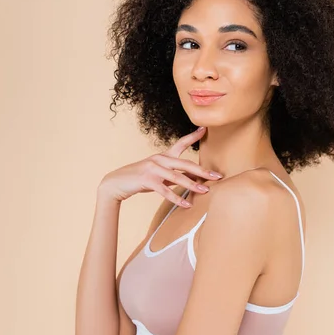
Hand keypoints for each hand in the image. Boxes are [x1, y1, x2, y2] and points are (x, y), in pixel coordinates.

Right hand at [98, 126, 222, 205]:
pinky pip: (165, 190)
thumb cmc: (139, 178)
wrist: (116, 183)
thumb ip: (172, 175)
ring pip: (177, 177)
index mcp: (163, 156)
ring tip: (205, 191)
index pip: (181, 144)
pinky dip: (176, 198)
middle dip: (202, 171)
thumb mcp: (157, 174)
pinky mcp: (147, 179)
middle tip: (217, 176)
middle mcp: (159, 159)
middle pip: (185, 164)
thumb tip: (190, 179)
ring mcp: (153, 168)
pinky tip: (186, 204)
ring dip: (192, 185)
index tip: (205, 129)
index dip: (193, 136)